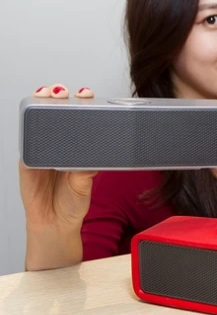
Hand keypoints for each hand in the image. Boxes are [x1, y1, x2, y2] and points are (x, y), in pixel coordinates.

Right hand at [20, 84, 97, 228]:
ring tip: (47, 93)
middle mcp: (59, 145)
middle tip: (65, 91)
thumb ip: (85, 173)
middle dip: (60, 96)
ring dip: (41, 103)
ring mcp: (41, 150)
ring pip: (39, 121)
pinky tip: (32, 119)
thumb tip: (92, 163)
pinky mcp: (26, 160)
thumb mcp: (84, 185)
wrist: (54, 223)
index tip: (87, 94)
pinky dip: (27, 129)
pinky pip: (26, 142)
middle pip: (57, 113)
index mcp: (77, 147)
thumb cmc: (73, 202)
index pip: (80, 119)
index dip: (82, 103)